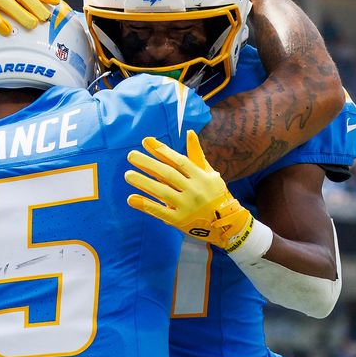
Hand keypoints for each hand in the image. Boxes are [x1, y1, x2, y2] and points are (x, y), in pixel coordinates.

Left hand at [125, 130, 254, 251]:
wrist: (227, 224)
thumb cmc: (215, 194)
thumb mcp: (209, 173)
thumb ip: (197, 154)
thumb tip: (189, 132)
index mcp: (201, 176)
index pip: (178, 160)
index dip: (161, 150)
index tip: (146, 141)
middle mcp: (194, 189)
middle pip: (167, 173)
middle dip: (148, 163)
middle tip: (130, 155)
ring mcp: (187, 205)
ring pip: (161, 191)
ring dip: (143, 182)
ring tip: (128, 175)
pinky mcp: (180, 220)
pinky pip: (160, 211)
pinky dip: (145, 204)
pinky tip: (131, 198)